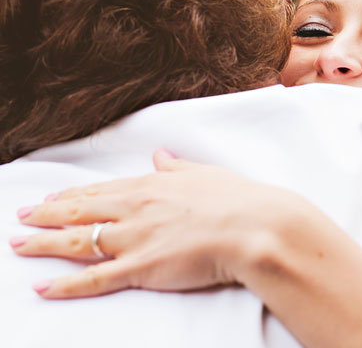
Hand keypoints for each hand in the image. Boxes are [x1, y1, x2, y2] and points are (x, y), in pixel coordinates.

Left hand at [11, 149, 301, 297]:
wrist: (257, 227)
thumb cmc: (241, 200)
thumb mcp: (206, 174)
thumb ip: (177, 167)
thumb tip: (160, 154)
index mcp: (152, 185)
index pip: (100, 190)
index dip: (71, 195)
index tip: (50, 197)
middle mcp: (136, 208)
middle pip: (78, 211)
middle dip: (44, 214)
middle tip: (19, 217)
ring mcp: (135, 238)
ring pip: (76, 241)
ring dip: (42, 243)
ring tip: (17, 245)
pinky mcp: (140, 267)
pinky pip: (94, 278)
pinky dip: (65, 284)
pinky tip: (43, 286)